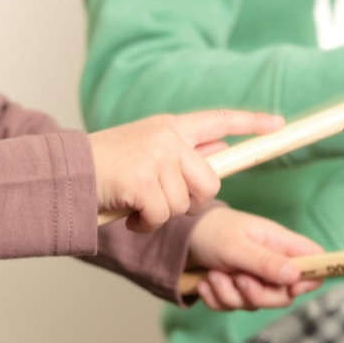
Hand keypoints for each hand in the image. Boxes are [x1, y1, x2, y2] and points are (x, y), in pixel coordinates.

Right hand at [90, 110, 283, 232]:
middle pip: (209, 181)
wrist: (65, 173)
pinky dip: (146, 224)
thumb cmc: (107, 166)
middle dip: (191, 200)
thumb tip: (224, 147)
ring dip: (162, 214)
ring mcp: (155, 157)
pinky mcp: (143, 181)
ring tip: (137, 204)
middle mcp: (167, 137)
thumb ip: (184, 150)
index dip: (251, 122)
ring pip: (185, 203)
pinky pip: (163, 216)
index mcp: (171, 126)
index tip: (278, 124)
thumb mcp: (148, 148)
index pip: (219, 118)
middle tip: (161, 201)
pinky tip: (129, 213)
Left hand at [186, 208, 323, 310]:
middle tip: (239, 280)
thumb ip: (266, 263)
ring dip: (231, 295)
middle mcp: (271, 261)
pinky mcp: (236, 289)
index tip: (292, 288)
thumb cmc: (212, 232)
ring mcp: (254, 277)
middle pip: (286, 294)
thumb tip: (298, 276)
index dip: (311, 277)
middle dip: (259, 295)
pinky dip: (217, 299)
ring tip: (213, 275)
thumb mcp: (237, 247)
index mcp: (279, 243)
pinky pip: (234, 306)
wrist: (180, 236)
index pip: (314, 259)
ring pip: (257, 304)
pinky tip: (204, 283)